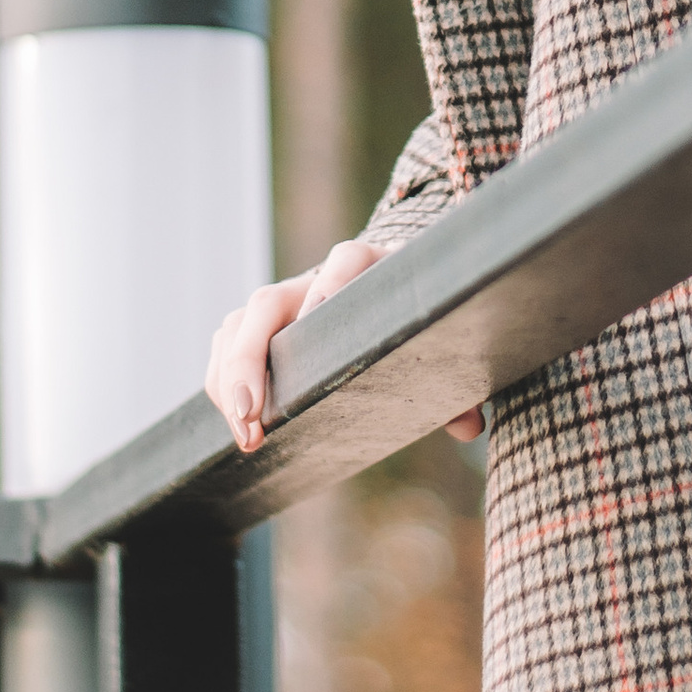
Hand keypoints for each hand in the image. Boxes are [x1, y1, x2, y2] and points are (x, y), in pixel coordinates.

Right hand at [204, 238, 486, 453]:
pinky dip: (222, 380)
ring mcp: (286, 300)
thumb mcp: (445, 346)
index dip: (331, 283)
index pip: (347, 259)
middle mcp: (318, 279)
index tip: (317, 313)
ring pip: (239, 323)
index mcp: (371, 269)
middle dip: (251, 356)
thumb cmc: (422, 326)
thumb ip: (461, 385)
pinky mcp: (263, 325)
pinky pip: (228, 342)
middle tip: (251, 413)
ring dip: (229, 377)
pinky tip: (234, 421)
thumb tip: (469, 426)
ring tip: (244, 432)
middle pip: (270, 300)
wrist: (393, 298)